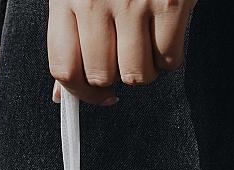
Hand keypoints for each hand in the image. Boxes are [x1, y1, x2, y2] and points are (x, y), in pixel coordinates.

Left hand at [48, 0, 195, 105]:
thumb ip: (69, 35)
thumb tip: (64, 94)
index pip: (63, 67)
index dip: (80, 94)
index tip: (96, 96)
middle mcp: (95, 0)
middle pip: (101, 76)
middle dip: (115, 80)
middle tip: (125, 62)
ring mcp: (134, 1)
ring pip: (136, 74)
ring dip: (145, 72)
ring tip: (147, 49)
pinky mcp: (170, 2)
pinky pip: (169, 58)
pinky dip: (170, 58)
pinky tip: (167, 37)